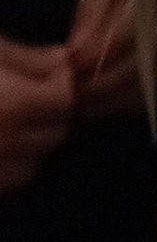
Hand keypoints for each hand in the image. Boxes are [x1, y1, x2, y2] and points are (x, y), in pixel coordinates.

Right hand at [0, 36, 73, 191]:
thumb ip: (25, 58)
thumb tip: (62, 60)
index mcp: (14, 106)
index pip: (64, 102)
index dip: (59, 85)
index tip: (47, 75)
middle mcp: (6, 144)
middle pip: (55, 134)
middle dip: (50, 115)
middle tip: (31, 98)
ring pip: (34, 164)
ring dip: (32, 145)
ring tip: (13, 123)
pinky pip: (10, 183)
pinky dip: (11, 168)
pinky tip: (1, 147)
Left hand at [67, 0, 156, 122]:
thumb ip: (97, 1)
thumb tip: (75, 50)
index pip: (130, 33)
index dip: (95, 56)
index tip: (69, 68)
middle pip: (147, 63)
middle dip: (106, 86)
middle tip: (75, 96)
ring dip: (124, 98)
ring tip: (92, 104)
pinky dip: (147, 96)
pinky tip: (120, 100)